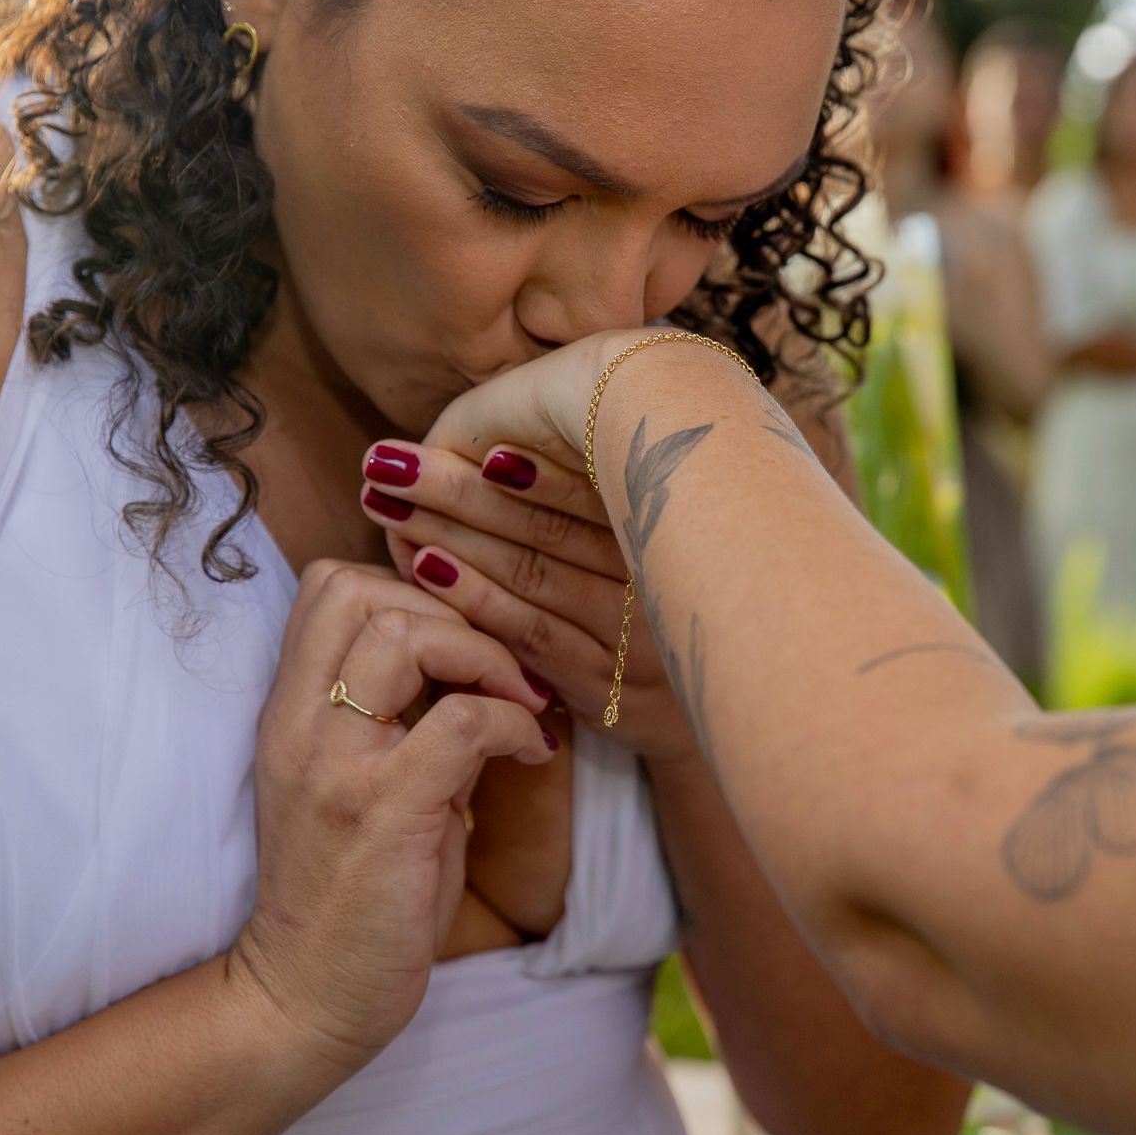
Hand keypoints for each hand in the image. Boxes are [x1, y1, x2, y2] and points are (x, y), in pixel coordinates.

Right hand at [230, 560, 555, 1071]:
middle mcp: (300, 726)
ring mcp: (337, 766)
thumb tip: (478, 667)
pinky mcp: (384, 812)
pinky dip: (513, 721)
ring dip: (482, 655)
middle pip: (361, 589)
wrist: (304, 998)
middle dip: (452, 612)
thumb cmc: (349, 893)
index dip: (406, 590)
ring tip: (516, 700)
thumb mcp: (364, 784)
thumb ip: (405, 718)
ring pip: (405, 634)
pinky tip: (533, 753)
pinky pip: (464, 721)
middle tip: (498, 669)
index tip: (459, 644)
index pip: (327, 585)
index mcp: (289, 713)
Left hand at [358, 434, 703, 763]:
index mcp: (683, 526)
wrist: (750, 703)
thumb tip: (522, 435)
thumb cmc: (685, 602)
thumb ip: (616, 489)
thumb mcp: (672, 535)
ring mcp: (636, 637)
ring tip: (385, 503)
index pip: (586, 484)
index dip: (508, 456)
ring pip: (531, 574)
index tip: (440, 431)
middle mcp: (663, 578)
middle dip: (456, 491)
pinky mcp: (611, 689)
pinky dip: (475, 598)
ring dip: (451, 536)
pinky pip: (532, 634)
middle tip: (385, 460)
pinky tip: (424, 566)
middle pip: (545, 525)